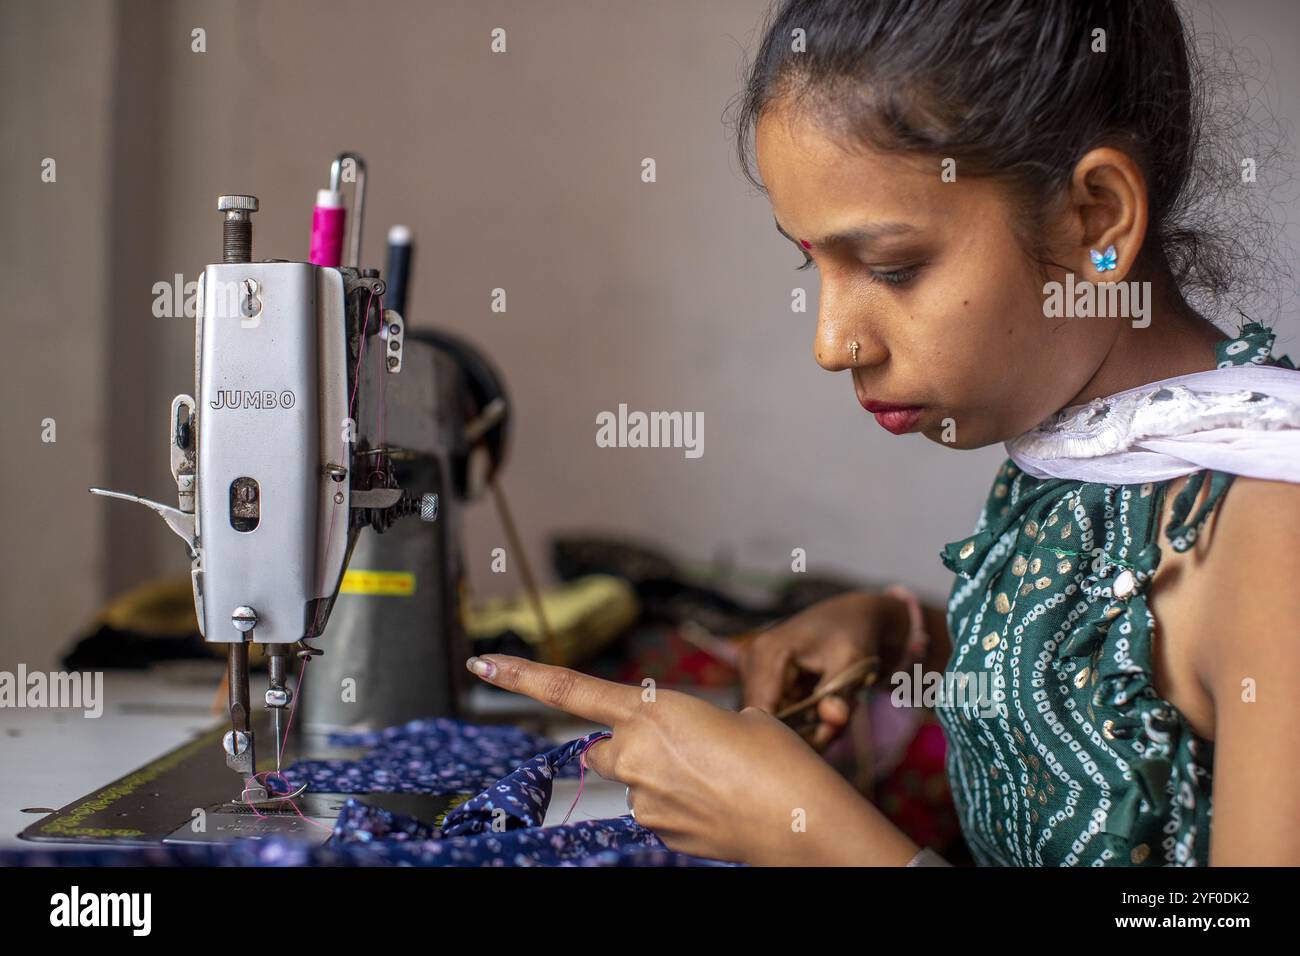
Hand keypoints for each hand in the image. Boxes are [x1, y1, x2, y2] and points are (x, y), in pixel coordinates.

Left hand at [465, 653, 914, 865]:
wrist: (804, 824)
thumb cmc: (780, 761)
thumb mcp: (738, 718)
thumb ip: (688, 724)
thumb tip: (680, 747)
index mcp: (654, 710)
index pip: (570, 691)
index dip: (522, 677)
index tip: (484, 666)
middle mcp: (637, 754)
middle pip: (606, 745)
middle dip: (631, 745)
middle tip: (688, 750)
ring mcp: (644, 799)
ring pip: (636, 780)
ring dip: (663, 777)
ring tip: (720, 779)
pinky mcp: (658, 832)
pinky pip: (655, 809)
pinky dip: (678, 804)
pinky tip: (718, 803)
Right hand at [740, 591, 906, 748]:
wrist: (850, 618)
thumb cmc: (851, 634)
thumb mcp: (852, 660)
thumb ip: (840, 692)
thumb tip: (834, 718)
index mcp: (766, 652)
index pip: (763, 712)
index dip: (794, 736)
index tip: (827, 738)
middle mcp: (751, 662)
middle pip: (768, 721)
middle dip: (806, 731)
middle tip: (840, 722)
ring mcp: (753, 673)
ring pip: (775, 722)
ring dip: (809, 726)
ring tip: (838, 707)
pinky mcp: (761, 682)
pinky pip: (779, 716)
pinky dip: (805, 719)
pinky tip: (826, 705)